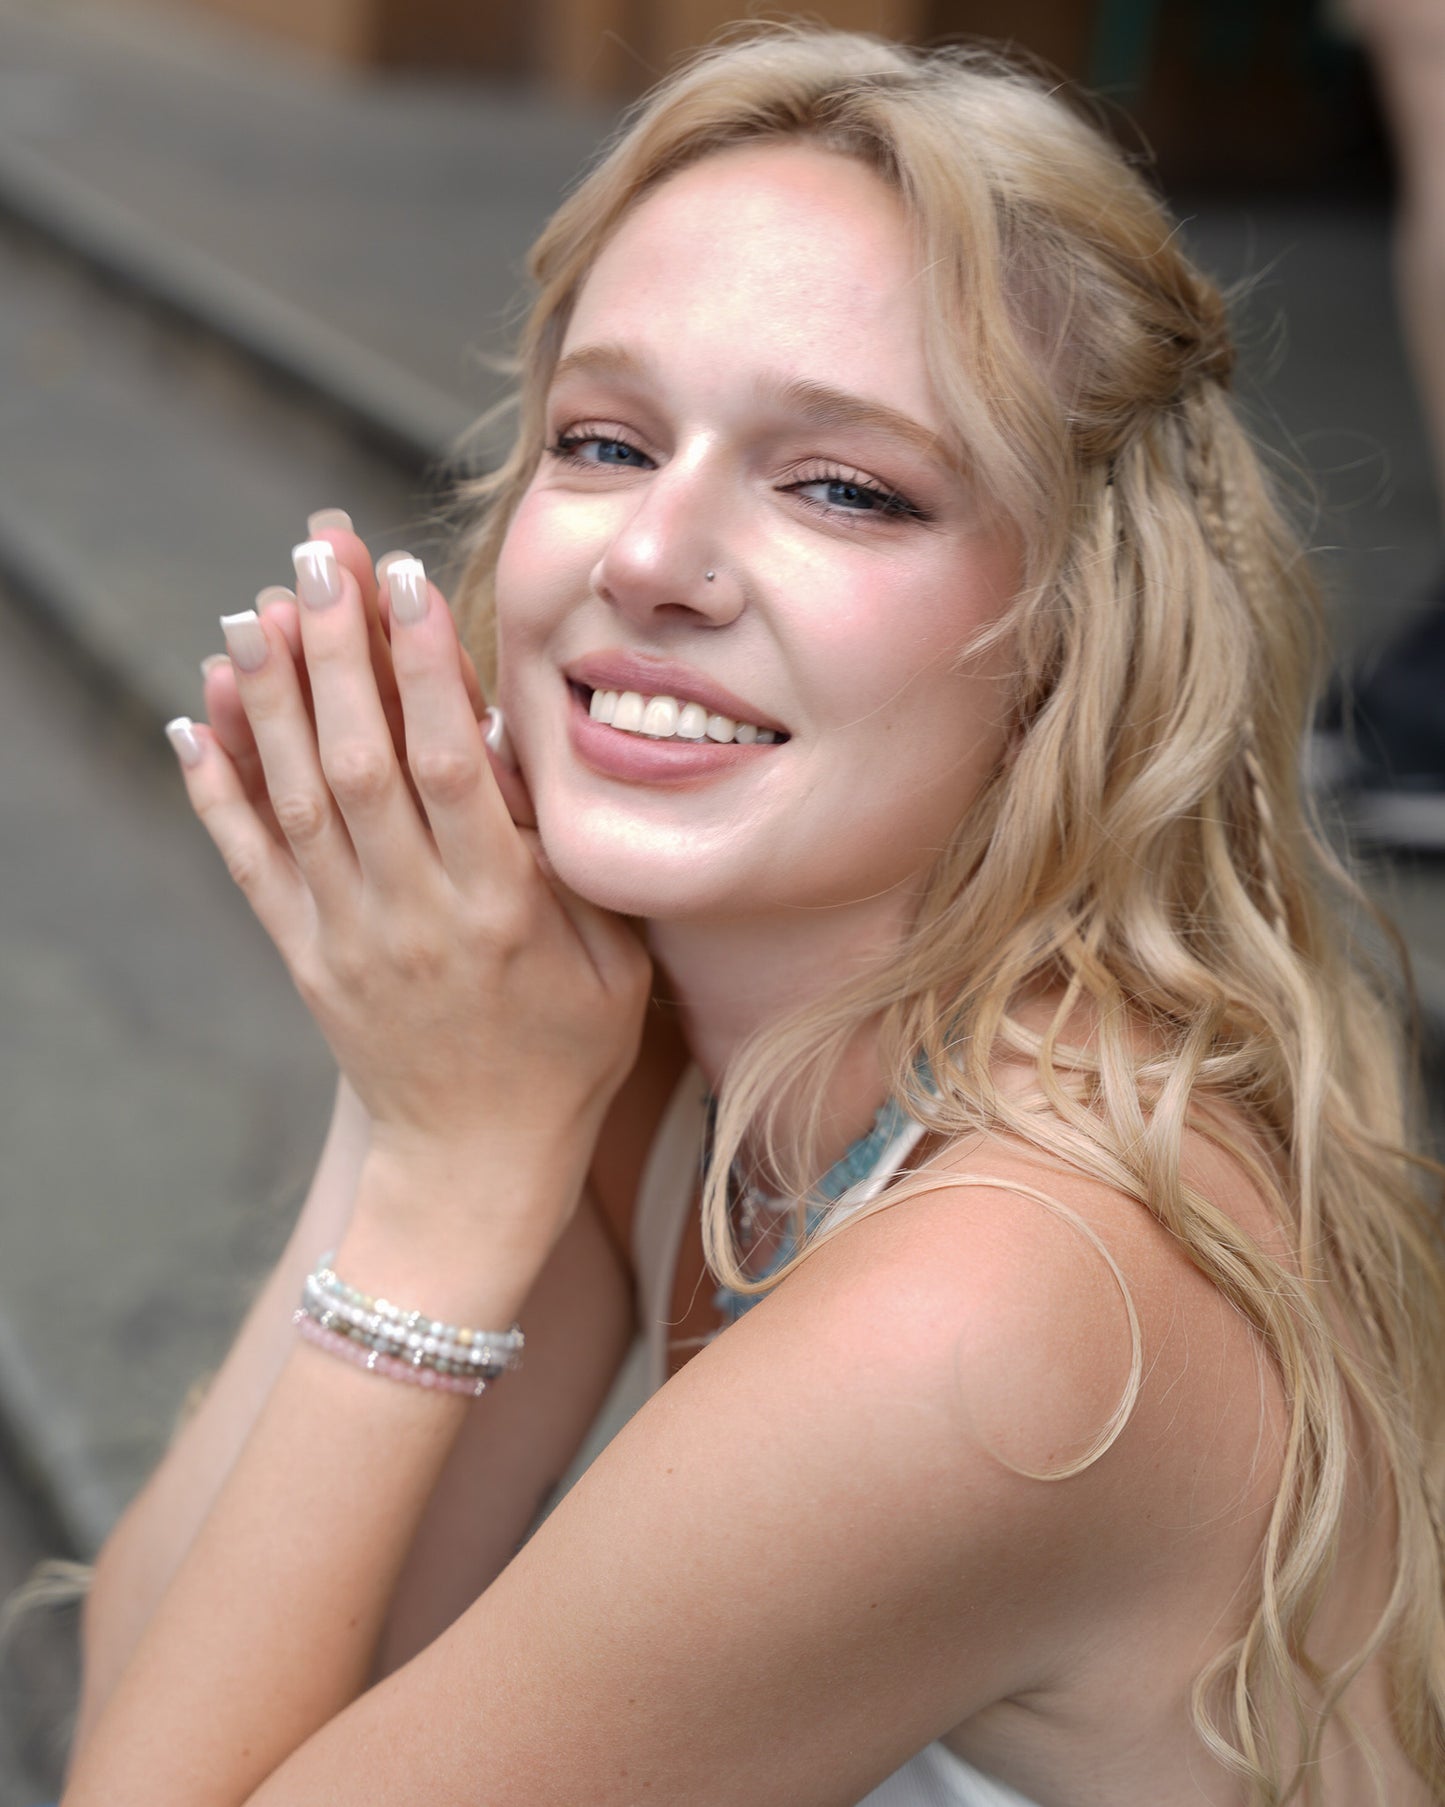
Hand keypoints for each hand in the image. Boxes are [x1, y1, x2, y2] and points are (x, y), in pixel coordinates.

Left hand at [169, 521, 651, 1257]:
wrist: (476, 1165)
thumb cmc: (566, 1055)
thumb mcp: (612, 961)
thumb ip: (565, 859)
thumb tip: (507, 748)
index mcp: (501, 911)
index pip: (449, 769)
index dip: (423, 668)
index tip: (405, 578)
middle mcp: (413, 915)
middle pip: (359, 763)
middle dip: (336, 649)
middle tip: (318, 552)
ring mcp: (347, 937)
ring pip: (296, 800)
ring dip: (271, 698)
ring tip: (254, 605)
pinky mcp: (303, 958)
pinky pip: (249, 863)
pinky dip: (216, 789)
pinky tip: (193, 715)